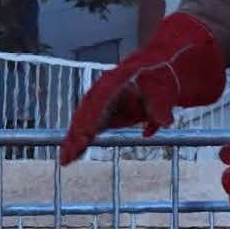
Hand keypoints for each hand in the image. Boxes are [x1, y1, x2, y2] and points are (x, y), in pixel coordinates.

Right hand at [60, 14, 226, 164]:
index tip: (84, 136)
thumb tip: (164, 122)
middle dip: (75, 135)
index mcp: (116, 82)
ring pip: (84, 120)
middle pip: (86, 113)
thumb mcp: (164, 91)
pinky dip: (81, 138)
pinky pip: (90, 125)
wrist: (160, 69)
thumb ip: (161, 107)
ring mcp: (102, 100)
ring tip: (65, 159)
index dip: (90, 120)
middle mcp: (104, 91)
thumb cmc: (160, 79)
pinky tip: (74, 153)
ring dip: (73, 139)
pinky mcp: (105, 111)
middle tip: (66, 156)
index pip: (99, 102)